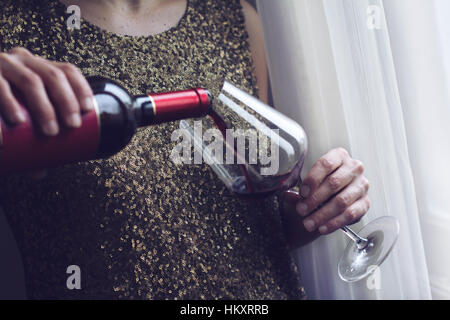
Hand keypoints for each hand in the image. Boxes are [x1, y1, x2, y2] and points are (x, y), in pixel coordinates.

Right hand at [0, 47, 93, 177]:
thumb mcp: (17, 114)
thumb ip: (28, 139)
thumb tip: (40, 171)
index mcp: (36, 67)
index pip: (67, 71)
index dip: (81, 89)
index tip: (87, 111)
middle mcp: (21, 60)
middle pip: (54, 76)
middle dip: (66, 102)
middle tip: (70, 127)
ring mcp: (1, 64)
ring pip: (32, 81)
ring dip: (44, 107)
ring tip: (49, 130)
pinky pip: (0, 88)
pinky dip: (10, 105)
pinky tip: (17, 123)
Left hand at [282, 148, 369, 246]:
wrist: (336, 195)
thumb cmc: (322, 184)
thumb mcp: (310, 183)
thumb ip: (300, 190)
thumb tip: (286, 195)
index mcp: (339, 156)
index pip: (326, 164)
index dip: (313, 179)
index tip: (302, 193)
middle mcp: (354, 168)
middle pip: (334, 183)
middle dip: (314, 199)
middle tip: (301, 210)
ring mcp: (362, 185)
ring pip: (341, 201)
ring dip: (322, 214)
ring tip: (309, 223)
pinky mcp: (365, 203)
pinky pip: (350, 214)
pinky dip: (334, 223)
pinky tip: (323, 228)